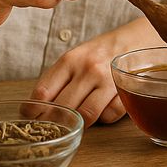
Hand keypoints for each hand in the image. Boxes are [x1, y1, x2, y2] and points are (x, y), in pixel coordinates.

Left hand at [31, 18, 164, 125]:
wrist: (135, 39)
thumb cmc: (99, 53)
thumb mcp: (74, 58)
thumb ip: (56, 80)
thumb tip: (34, 109)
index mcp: (70, 60)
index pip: (43, 93)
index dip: (33, 111)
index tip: (31, 119)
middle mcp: (89, 69)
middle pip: (63, 108)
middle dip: (55, 122)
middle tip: (53, 127)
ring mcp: (109, 80)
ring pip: (86, 116)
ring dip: (80, 123)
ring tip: (78, 122)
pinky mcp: (126, 91)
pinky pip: (109, 116)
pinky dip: (104, 118)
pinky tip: (103, 109)